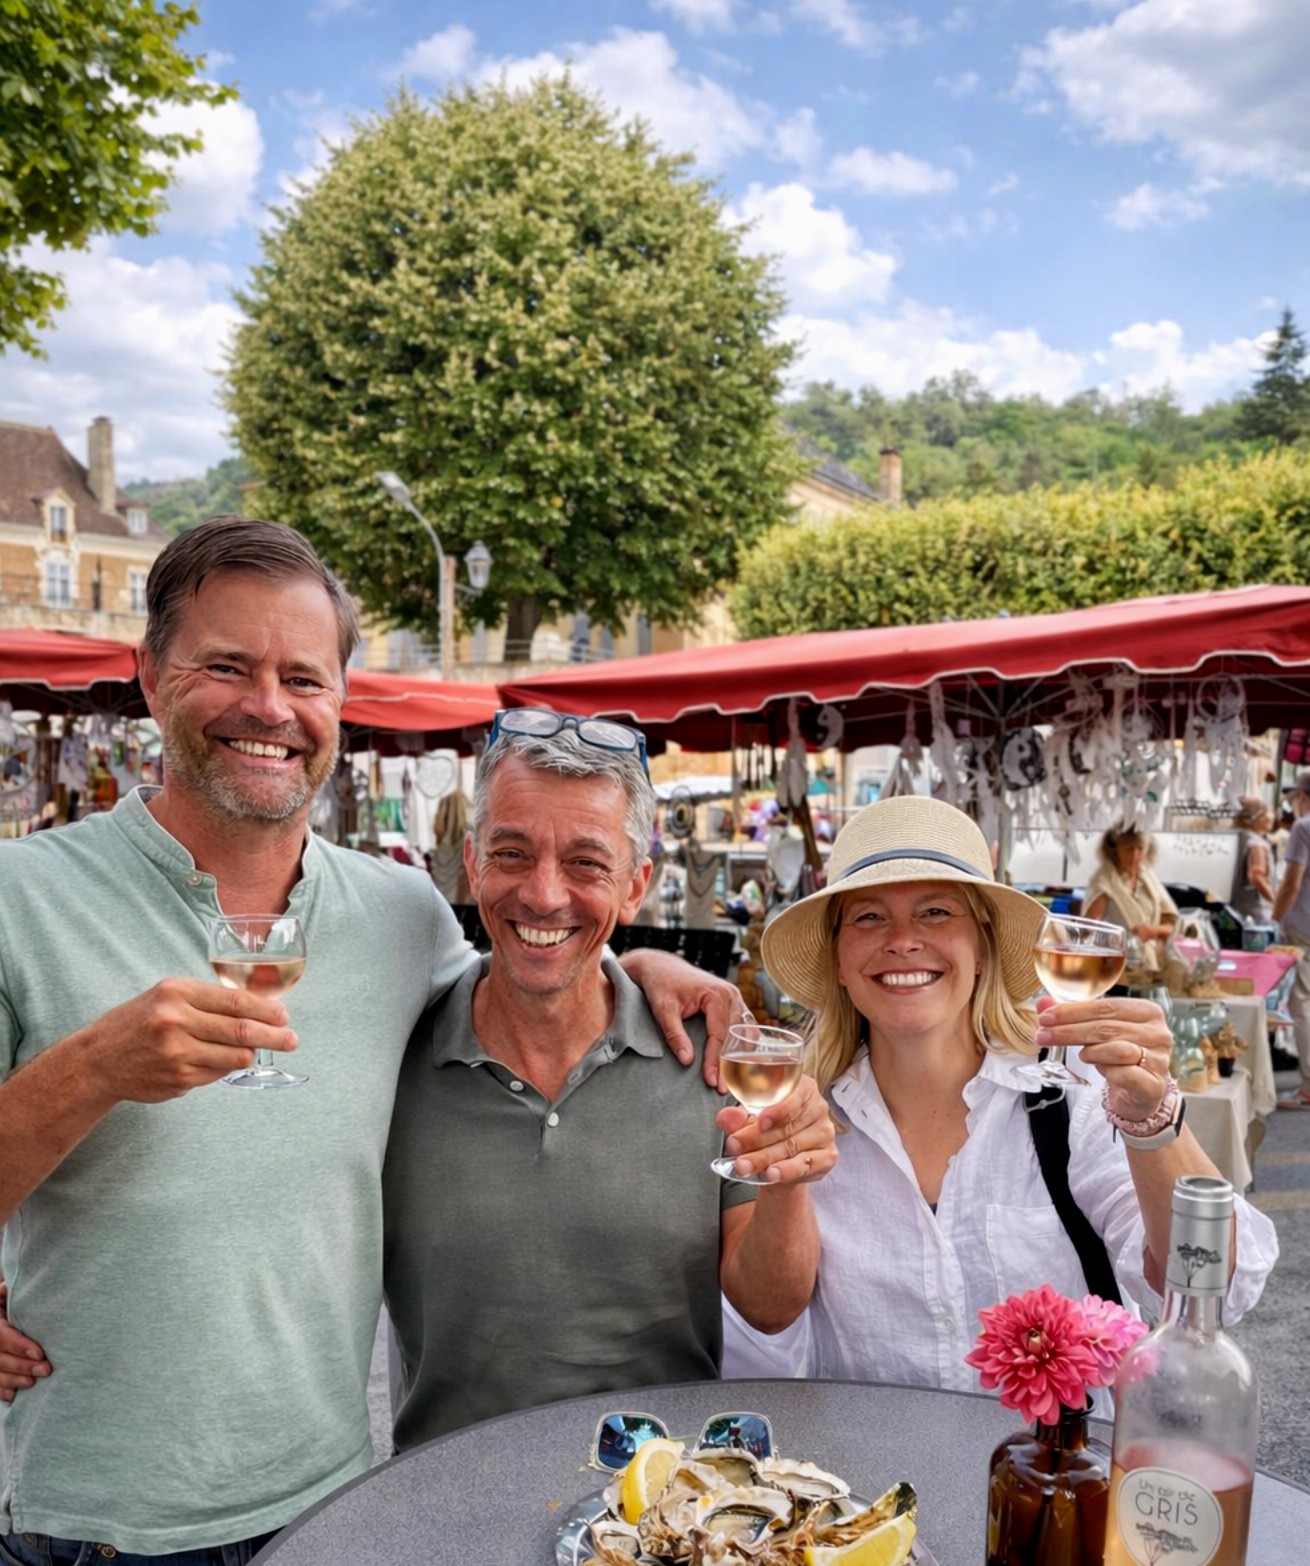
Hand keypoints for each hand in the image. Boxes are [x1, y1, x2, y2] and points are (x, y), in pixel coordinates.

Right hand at [0, 1279, 50, 1402]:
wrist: (0, 1312)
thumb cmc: (6, 1299)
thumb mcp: (4, 1292)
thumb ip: (10, 1291)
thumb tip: (17, 1288)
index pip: (1, 1336)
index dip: (19, 1346)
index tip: (40, 1353)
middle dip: (21, 1365)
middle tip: (46, 1370)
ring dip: (12, 1380)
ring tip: (33, 1382)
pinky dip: (0, 1390)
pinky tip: (13, 1394)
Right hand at [76, 978, 299, 1103]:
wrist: (99, 1060)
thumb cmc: (140, 1022)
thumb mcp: (168, 996)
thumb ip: (208, 999)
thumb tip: (259, 1006)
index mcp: (177, 993)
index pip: (235, 1001)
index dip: (266, 1009)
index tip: (284, 1015)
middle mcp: (176, 1021)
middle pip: (241, 1030)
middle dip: (274, 1036)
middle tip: (292, 1039)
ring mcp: (177, 1053)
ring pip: (235, 1057)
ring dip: (253, 1054)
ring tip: (260, 1050)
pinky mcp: (178, 1080)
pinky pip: (217, 1074)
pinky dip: (226, 1068)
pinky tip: (223, 1062)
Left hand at [617, 948, 740, 1087]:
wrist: (659, 965)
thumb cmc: (660, 984)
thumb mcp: (663, 1009)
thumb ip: (675, 1034)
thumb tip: (687, 1061)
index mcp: (718, 995)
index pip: (720, 1036)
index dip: (716, 1061)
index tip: (711, 1082)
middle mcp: (732, 995)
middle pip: (736, 1038)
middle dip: (730, 1065)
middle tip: (722, 1089)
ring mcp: (735, 998)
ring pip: (744, 1034)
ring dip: (739, 1058)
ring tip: (730, 1082)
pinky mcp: (733, 1004)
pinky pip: (743, 1029)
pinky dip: (740, 1047)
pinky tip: (735, 1065)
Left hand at [716, 1076, 837, 1183]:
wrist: (782, 1157)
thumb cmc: (768, 1128)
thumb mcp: (749, 1119)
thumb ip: (737, 1117)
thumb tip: (724, 1118)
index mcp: (803, 1089)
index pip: (795, 1096)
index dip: (778, 1110)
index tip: (760, 1121)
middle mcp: (818, 1108)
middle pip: (788, 1126)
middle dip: (757, 1138)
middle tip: (734, 1147)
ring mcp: (825, 1133)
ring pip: (792, 1147)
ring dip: (765, 1158)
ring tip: (743, 1165)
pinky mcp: (828, 1157)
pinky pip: (805, 1166)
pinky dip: (785, 1171)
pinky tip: (770, 1174)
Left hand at [1034, 994, 1172, 1121]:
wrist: (1139, 1093)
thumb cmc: (1119, 1057)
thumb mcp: (1096, 1032)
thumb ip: (1072, 1016)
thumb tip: (1043, 1002)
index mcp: (1147, 1011)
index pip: (1105, 1007)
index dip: (1072, 1011)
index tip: (1045, 1018)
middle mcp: (1158, 1033)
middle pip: (1107, 1027)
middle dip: (1070, 1031)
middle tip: (1043, 1036)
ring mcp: (1160, 1059)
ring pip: (1117, 1049)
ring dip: (1091, 1052)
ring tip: (1081, 1055)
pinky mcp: (1155, 1084)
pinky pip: (1126, 1074)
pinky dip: (1107, 1071)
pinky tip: (1102, 1070)